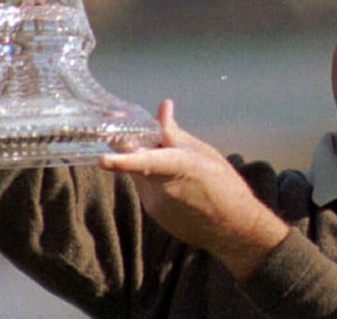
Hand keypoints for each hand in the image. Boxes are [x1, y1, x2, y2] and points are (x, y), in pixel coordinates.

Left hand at [98, 99, 289, 279]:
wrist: (234, 229)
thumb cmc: (225, 187)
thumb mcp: (203, 153)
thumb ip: (175, 133)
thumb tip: (163, 107)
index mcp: (178, 167)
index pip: (144, 162)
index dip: (121, 160)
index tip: (102, 159)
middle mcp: (161, 189)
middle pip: (136, 160)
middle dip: (141, 145)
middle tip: (158, 137)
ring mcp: (155, 205)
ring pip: (140, 174)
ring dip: (150, 164)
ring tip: (182, 171)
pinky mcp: (154, 215)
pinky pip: (147, 189)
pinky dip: (156, 181)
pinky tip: (181, 188)